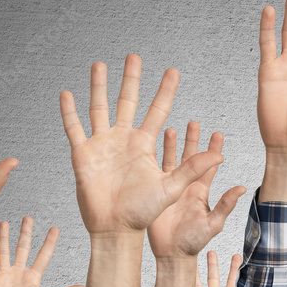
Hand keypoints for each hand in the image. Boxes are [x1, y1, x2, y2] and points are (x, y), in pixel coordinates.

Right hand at [0, 217, 84, 286]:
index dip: (49, 242)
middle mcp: (19, 274)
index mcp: (34, 278)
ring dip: (3, 238)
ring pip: (3, 252)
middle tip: (28, 218)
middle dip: (25, 233)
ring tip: (4, 222)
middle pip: (23, 248)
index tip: (55, 228)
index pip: (43, 255)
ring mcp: (4, 278)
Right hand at [60, 57, 222, 235]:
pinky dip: (69, 112)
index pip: (158, 110)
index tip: (173, 71)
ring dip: (98, 87)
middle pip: (127, 101)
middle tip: (133, 56)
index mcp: (145, 145)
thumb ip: (193, 169)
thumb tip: (219, 155)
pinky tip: (66, 94)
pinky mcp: (83, 155)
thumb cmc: (144, 213)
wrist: (116, 229)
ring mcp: (102, 145)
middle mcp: (123, 140)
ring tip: (99, 65)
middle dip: (131, 79)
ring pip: (99, 108)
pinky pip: (74, 128)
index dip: (165, 90)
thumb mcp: (171, 188)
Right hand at [147, 122, 246, 258]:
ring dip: (172, 145)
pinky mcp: (155, 193)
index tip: (217, 133)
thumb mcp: (212, 223)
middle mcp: (186, 187)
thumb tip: (241, 188)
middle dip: (193, 140)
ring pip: (171, 161)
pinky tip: (150, 146)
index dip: (213, 150)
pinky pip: (154, 172)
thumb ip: (225, 205)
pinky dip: (153, 158)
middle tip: (194, 123)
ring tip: (171, 128)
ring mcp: (170, 190)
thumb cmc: (193, 243)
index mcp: (200, 192)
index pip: (209, 167)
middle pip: (191, 159)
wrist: (171, 255)